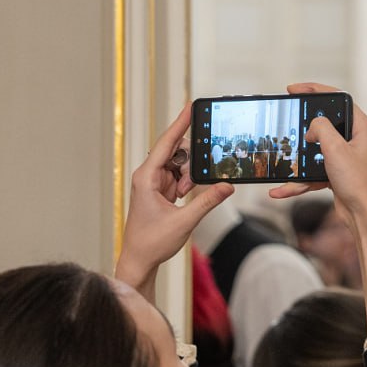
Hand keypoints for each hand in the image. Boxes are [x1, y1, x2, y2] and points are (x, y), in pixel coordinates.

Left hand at [116, 104, 233, 298]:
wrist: (139, 259)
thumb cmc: (152, 242)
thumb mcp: (184, 221)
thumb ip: (207, 201)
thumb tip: (227, 185)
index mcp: (146, 177)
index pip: (166, 143)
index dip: (180, 124)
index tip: (190, 106)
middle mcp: (148, 176)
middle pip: (175, 151)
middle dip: (191, 162)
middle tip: (193, 181)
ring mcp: (154, 182)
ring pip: (179, 164)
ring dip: (189, 177)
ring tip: (186, 196)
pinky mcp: (160, 190)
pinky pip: (179, 176)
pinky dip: (188, 183)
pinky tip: (188, 195)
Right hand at [268, 83, 366, 232]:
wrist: (364, 216)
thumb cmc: (359, 183)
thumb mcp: (336, 149)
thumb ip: (321, 128)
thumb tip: (312, 127)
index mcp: (361, 127)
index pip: (337, 98)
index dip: (315, 90)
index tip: (294, 89)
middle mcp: (355, 139)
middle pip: (324, 123)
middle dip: (302, 124)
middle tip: (285, 117)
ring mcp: (345, 157)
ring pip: (314, 150)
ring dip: (297, 159)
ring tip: (280, 159)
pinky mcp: (336, 173)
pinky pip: (312, 172)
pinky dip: (298, 181)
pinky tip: (281, 190)